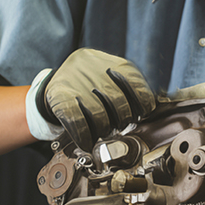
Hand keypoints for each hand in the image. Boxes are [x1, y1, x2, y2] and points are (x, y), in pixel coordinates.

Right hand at [34, 49, 154, 150]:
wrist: (55, 84)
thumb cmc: (91, 84)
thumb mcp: (112, 76)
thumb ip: (130, 87)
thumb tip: (148, 107)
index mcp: (112, 63)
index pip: (137, 84)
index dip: (142, 103)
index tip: (140, 113)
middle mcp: (95, 69)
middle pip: (119, 103)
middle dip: (122, 119)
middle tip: (119, 124)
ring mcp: (77, 84)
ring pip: (100, 117)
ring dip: (103, 130)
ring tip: (102, 130)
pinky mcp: (61, 99)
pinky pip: (79, 125)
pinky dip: (86, 137)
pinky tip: (88, 141)